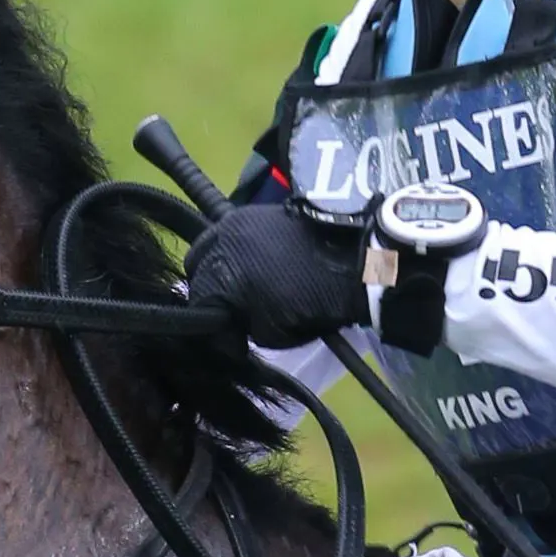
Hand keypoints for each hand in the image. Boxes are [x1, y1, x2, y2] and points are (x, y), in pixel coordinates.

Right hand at [182, 193, 368, 360]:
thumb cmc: (315, 302)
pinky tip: (254, 269)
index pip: (198, 307)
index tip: (234, 345)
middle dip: (209, 295)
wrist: (359, 259)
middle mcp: (220, 239)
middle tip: (232, 315)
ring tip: (242, 291)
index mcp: (220, 271)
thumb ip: (241, 330)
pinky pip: (231, 236)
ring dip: (220, 271)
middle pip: (196, 272)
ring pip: (211, 249)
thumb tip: (232, 327)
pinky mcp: (258, 211)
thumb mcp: (271, 334)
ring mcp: (239, 219)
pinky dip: (235, 255)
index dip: (215, 333)